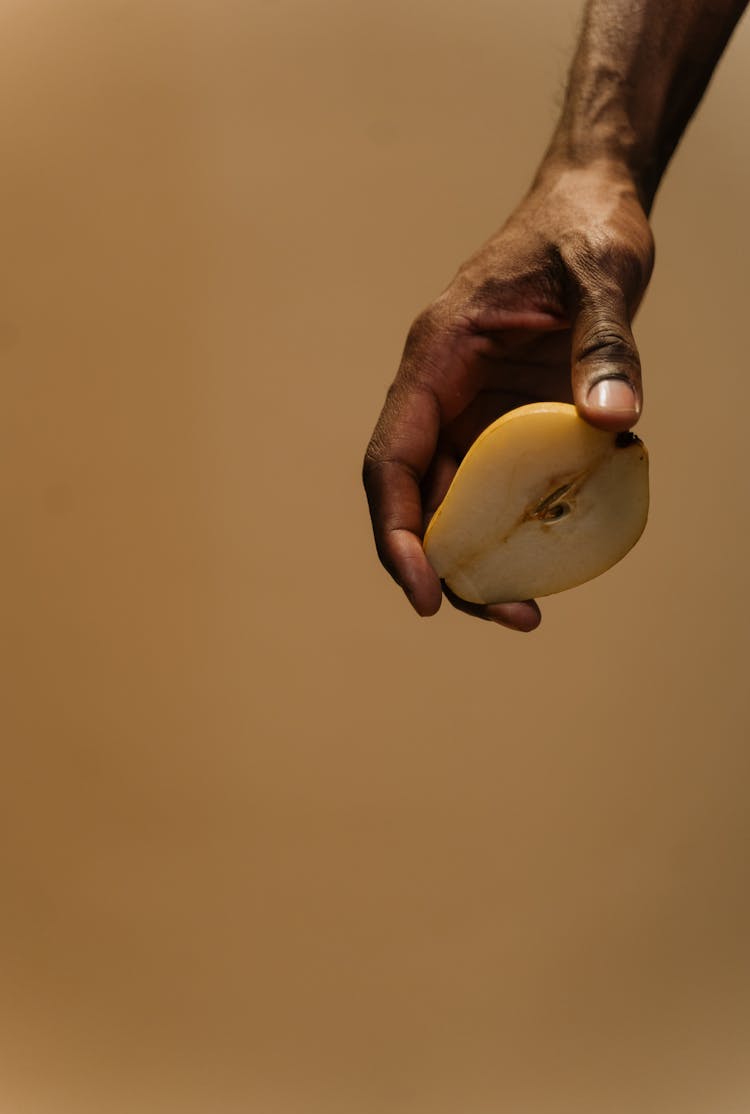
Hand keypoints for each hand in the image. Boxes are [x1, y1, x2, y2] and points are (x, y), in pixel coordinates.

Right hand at [363, 161, 653, 629]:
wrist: (590, 204)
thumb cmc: (583, 228)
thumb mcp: (602, 275)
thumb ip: (604, 345)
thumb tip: (614, 422)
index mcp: (437, 359)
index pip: (394, 461)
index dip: (399, 533)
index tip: (427, 592)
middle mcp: (442, 393)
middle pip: (420, 499)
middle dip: (449, 567)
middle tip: (515, 616)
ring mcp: (474, 411)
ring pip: (457, 503)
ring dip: (485, 558)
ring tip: (532, 608)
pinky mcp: (509, 420)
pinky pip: (501, 487)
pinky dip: (521, 525)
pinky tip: (561, 551)